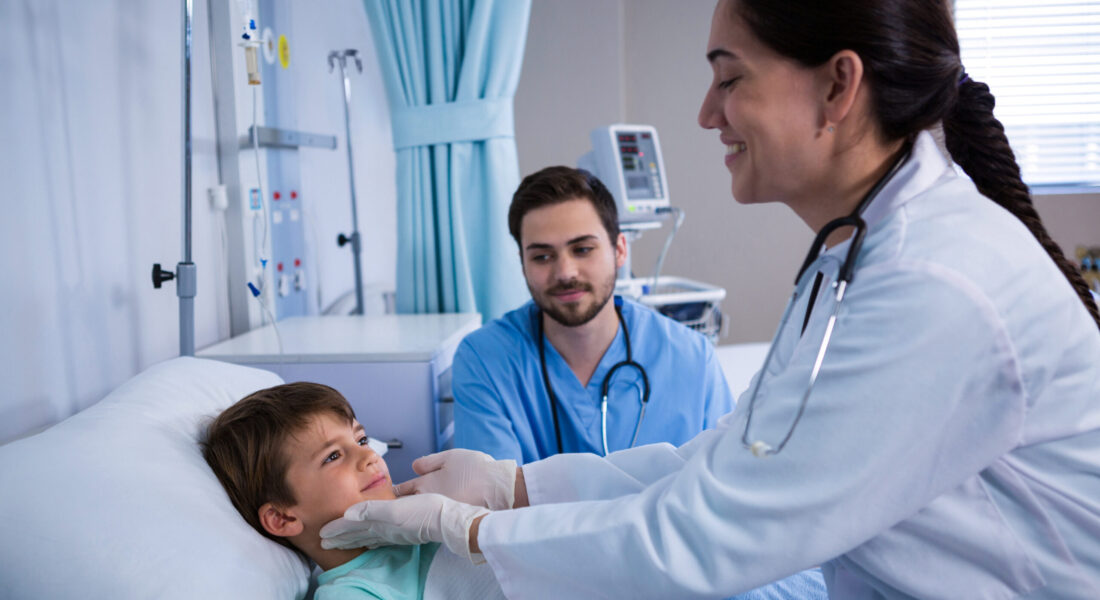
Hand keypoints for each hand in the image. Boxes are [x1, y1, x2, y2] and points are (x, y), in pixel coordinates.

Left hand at [320, 493, 488, 561]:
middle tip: (324, 543)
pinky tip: (372, 539)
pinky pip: (381, 537)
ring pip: (367, 537)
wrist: (448, 521)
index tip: (321, 534)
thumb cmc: (425, 512)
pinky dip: (371, 538)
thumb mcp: (395, 508)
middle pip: (357, 535)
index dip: (336, 531)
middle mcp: (385, 530)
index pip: (352, 528)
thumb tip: (348, 513)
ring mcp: (395, 533)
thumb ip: (372, 510)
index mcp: (380, 523)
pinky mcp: (405, 532)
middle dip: (340, 538)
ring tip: (341, 542)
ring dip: (353, 539)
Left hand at [394, 449, 515, 509]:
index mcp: (424, 484)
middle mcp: (428, 501)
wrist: (498, 489)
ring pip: (421, 511)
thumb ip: (429, 462)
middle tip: (392, 504)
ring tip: (410, 509)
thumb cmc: (474, 469)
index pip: (402, 490)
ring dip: (415, 510)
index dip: (394, 491)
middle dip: (400, 504)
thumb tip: (413, 467)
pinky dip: (431, 514)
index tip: (387, 494)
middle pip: (407, 505)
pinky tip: (433, 512)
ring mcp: (440, 512)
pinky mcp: (451, 519)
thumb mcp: (450, 456)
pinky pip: (435, 516)